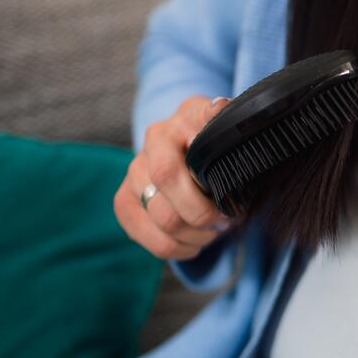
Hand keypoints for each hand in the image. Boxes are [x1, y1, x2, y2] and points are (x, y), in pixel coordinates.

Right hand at [114, 95, 235, 260]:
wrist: (192, 149)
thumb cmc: (220, 147)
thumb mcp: (232, 131)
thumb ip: (229, 124)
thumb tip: (220, 109)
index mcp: (186, 117)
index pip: (185, 148)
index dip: (203, 180)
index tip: (224, 196)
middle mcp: (155, 139)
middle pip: (168, 187)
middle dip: (204, 214)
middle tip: (226, 219)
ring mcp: (135, 170)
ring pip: (164, 219)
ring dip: (196, 235)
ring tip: (213, 230)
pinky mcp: (124, 201)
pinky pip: (153, 239)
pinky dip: (178, 248)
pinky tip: (194, 242)